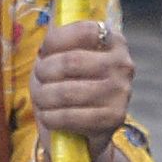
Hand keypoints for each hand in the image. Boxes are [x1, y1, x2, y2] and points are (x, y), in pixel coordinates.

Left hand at [31, 19, 135, 142]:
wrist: (84, 131)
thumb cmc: (70, 86)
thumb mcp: (64, 58)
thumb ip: (58, 41)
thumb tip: (48, 32)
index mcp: (114, 41)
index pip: (84, 30)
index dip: (56, 39)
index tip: (44, 51)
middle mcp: (123, 64)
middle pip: (70, 62)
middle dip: (44, 71)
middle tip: (39, 78)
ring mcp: (121, 93)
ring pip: (66, 92)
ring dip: (43, 97)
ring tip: (41, 99)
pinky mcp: (114, 119)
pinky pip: (70, 116)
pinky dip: (50, 117)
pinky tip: (48, 117)